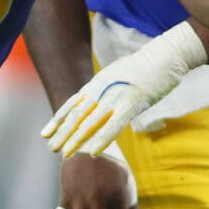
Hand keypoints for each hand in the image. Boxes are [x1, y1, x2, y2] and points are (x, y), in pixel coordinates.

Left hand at [41, 23, 208, 157]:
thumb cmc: (144, 66)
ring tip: (65, 153)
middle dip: (63, 133)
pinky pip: (113, 125)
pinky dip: (102, 139)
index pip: (72, 103)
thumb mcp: (117, 74)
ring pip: (91, 121)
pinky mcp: (132, 103)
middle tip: (51, 148)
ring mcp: (115, 96)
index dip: (58, 119)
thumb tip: (97, 101)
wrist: (163, 55)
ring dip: (77, 139)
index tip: (45, 133)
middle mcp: (101, 89)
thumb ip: (104, 88)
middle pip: (77, 115)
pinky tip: (93, 152)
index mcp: (97, 83)